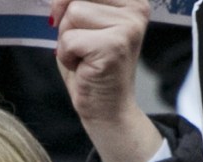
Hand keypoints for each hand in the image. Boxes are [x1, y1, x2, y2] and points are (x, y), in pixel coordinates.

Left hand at [52, 0, 162, 161]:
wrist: (106, 110)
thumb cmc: (90, 70)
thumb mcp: (80, 27)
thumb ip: (72, 4)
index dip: (67, 2)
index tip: (72, 22)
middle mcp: (135, 8)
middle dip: (67, 24)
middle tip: (81, 48)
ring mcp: (128, 26)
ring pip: (72, 15)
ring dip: (67, 41)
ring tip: (84, 58)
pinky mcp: (114, 45)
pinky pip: (69, 39)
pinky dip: (67, 56)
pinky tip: (83, 68)